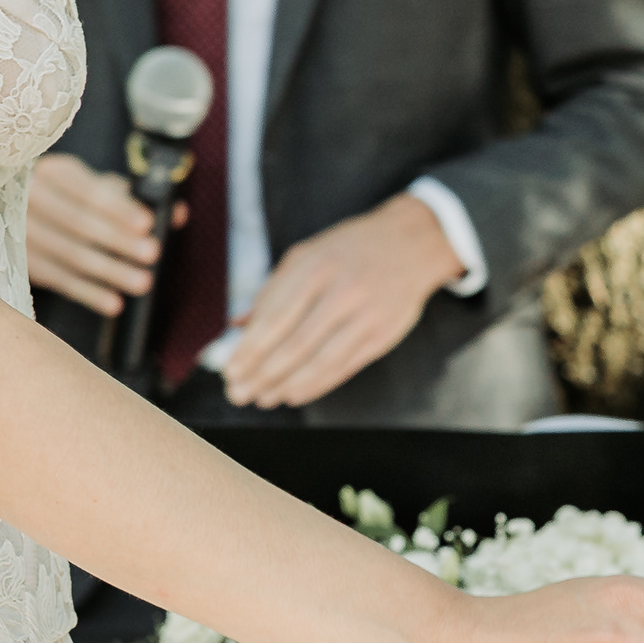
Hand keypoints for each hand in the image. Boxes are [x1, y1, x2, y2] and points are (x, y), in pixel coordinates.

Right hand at [25, 153, 166, 317]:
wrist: (10, 210)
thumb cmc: (68, 197)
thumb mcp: (93, 186)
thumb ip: (132, 198)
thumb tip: (175, 211)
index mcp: (53, 172)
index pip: (89, 191)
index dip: (118, 208)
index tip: (147, 223)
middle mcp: (29, 198)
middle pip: (79, 223)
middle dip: (118, 240)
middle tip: (152, 253)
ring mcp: (21, 231)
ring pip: (70, 254)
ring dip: (110, 271)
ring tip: (142, 283)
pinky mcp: (21, 262)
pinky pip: (59, 280)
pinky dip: (88, 294)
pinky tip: (114, 304)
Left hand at [221, 194, 464, 409]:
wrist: (412, 243)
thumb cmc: (349, 251)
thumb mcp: (307, 255)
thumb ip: (273, 290)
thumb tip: (238, 326)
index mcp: (314, 267)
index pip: (275, 318)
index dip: (250, 350)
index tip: (230, 372)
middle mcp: (341, 291)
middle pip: (295, 345)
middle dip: (262, 375)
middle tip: (239, 395)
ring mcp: (365, 315)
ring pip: (320, 362)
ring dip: (286, 386)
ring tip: (263, 399)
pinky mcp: (382, 335)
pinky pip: (344, 367)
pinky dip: (316, 385)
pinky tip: (294, 394)